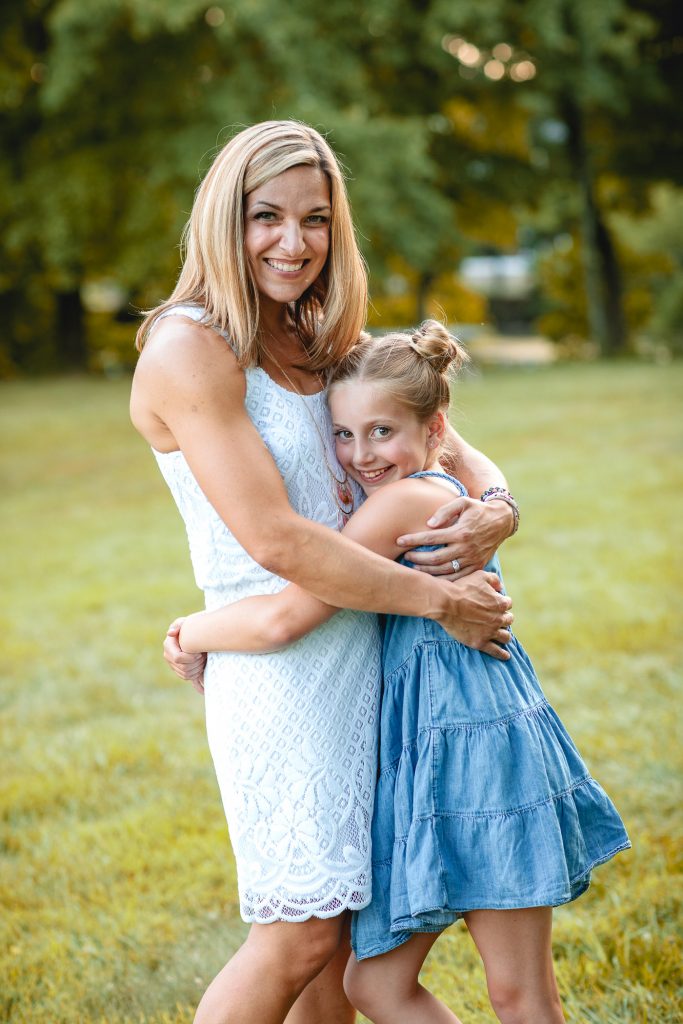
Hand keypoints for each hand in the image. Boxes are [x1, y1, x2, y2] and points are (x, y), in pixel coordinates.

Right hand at [164, 617, 206, 693]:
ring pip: (187, 675)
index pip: (178, 659)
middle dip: (196, 663)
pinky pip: (190, 680)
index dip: (190, 658)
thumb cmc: (191, 626)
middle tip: (203, 656)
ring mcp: (176, 666)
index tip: (199, 653)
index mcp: (169, 647)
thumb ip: (178, 625)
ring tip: (204, 660)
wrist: (199, 633)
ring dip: (198, 669)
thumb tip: (169, 633)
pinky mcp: (184, 672)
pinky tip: (204, 690)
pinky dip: (198, 686)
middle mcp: (169, 658)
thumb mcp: (185, 623)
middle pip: (183, 668)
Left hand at [397, 496, 514, 578]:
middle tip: (404, 555)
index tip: (399, 541)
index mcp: (461, 532)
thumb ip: (445, 511)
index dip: (413, 540)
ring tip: (414, 566)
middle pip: (435, 558)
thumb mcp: (463, 502)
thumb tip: (429, 524)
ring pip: (444, 571)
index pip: (431, 538)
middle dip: (416, 558)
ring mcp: (472, 559)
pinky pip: (457, 578)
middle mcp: (466, 548)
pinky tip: (430, 576)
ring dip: (426, 570)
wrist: (501, 521)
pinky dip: (442, 579)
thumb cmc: (477, 509)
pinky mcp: (477, 567)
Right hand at [436, 570, 512, 660]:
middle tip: (496, 619)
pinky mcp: (480, 642)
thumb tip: (501, 587)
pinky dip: (502, 654)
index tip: (495, 604)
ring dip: (504, 635)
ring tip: (501, 636)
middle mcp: (498, 619)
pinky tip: (505, 656)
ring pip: (505, 637)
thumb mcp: (480, 576)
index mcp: (500, 603)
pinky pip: (496, 651)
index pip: (507, 604)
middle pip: (508, 620)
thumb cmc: (462, 587)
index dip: (501, 603)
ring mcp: (490, 632)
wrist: (446, 603)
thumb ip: (494, 580)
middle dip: (504, 618)